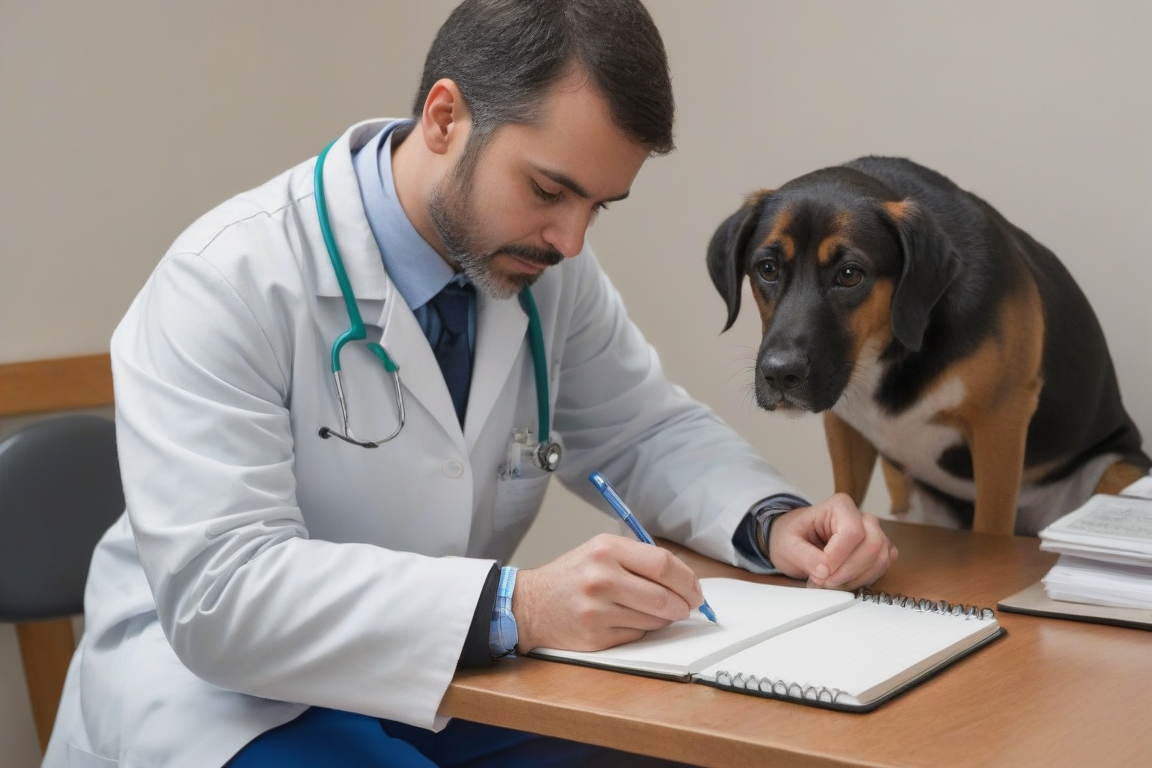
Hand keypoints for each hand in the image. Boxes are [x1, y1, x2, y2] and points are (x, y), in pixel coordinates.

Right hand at [512, 534, 704, 652]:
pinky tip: (629, 620)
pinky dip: (642, 629)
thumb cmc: (571, 576)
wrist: (531, 605)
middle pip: (663, 595)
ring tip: (656, 611)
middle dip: (684, 604)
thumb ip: (640, 560)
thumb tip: (684, 579)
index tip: (695, 589)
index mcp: (606, 549)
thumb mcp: (601, 551)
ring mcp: (597, 609)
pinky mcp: (595, 637)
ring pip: (654, 619)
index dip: (687, 579)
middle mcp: (601, 577)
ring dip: (664, 618)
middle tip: (688, 606)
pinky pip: (637, 634)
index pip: (663, 564)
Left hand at [767, 493, 896, 589]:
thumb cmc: (792, 537)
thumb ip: (805, 557)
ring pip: (881, 559)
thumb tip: (825, 571)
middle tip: (823, 583)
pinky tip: (843, 582)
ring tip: (829, 584)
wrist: (795, 540)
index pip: (851, 532)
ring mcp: (874, 533)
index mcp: (839, 506)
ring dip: (855, 579)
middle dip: (848, 572)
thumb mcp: (788, 546)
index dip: (838, 557)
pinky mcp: (878, 551)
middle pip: (873, 546)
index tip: (820, 574)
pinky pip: (883, 567)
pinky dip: (864, 581)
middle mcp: (862, 516)